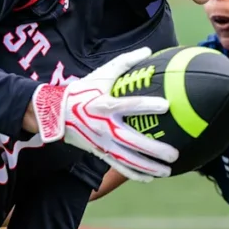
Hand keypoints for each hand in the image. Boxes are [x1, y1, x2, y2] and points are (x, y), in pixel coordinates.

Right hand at [30, 47, 178, 181]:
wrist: (54, 113)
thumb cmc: (81, 91)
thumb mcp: (101, 74)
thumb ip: (125, 63)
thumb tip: (148, 51)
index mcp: (104, 105)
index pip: (128, 106)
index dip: (146, 105)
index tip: (166, 105)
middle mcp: (103, 127)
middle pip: (131, 141)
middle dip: (153, 149)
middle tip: (174, 154)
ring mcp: (101, 142)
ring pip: (127, 159)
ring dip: (148, 166)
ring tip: (167, 170)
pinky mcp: (99, 152)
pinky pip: (118, 166)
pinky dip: (134, 173)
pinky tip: (150, 178)